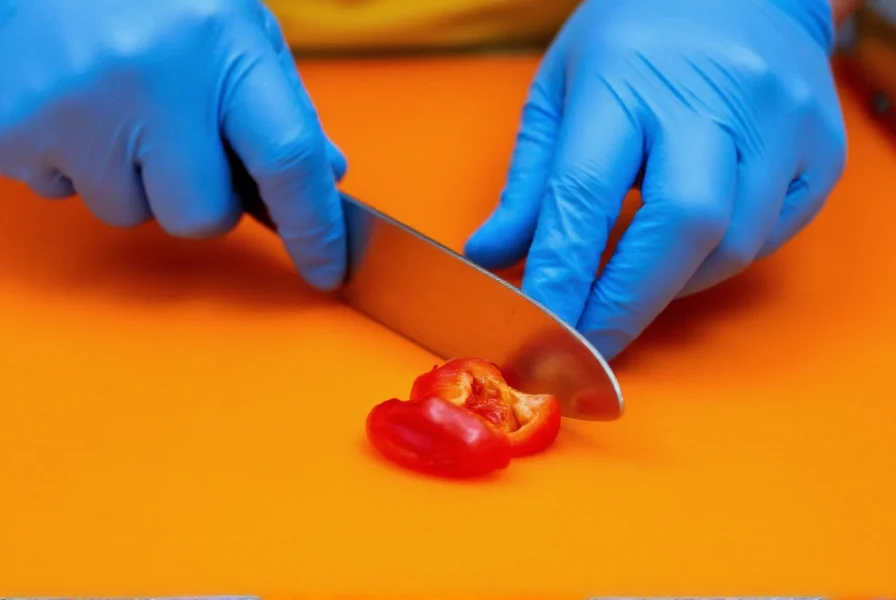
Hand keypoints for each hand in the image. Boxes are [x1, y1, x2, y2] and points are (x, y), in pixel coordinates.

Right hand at [0, 0, 346, 289]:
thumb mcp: (232, 27)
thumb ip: (284, 102)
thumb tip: (326, 174)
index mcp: (220, 42)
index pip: (289, 159)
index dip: (314, 226)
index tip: (326, 268)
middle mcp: (152, 76)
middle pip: (206, 217)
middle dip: (204, 199)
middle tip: (179, 140)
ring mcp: (76, 107)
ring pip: (133, 215)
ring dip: (135, 182)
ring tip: (115, 109)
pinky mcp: (16, 130)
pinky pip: (67, 197)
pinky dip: (77, 168)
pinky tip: (73, 111)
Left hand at [465, 0, 846, 358]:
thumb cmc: (637, 36)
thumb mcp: (562, 89)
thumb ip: (531, 181)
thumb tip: (492, 256)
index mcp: (625, 80)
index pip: (586, 193)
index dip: (562, 274)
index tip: (539, 331)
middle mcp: (711, 98)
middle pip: (680, 226)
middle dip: (628, 304)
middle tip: (587, 347)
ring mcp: (778, 120)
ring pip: (734, 242)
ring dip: (672, 286)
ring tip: (631, 289)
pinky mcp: (821, 145)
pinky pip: (774, 234)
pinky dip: (722, 260)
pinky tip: (687, 253)